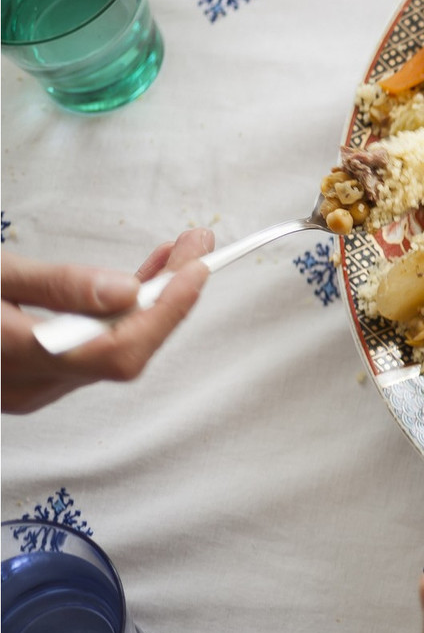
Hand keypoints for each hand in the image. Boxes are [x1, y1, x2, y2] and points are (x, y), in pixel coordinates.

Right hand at [1, 229, 212, 413]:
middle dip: (170, 295)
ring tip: (179, 254)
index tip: (195, 270)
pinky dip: (126, 311)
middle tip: (197, 247)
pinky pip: (100, 345)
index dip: (165, 311)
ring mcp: (37, 385)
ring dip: (154, 300)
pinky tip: (144, 279)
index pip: (117, 351)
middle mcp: (31, 385)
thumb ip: (57, 286)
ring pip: (118, 346)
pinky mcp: (42, 375)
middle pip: (127, 347)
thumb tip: (125, 291)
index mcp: (15, 358)